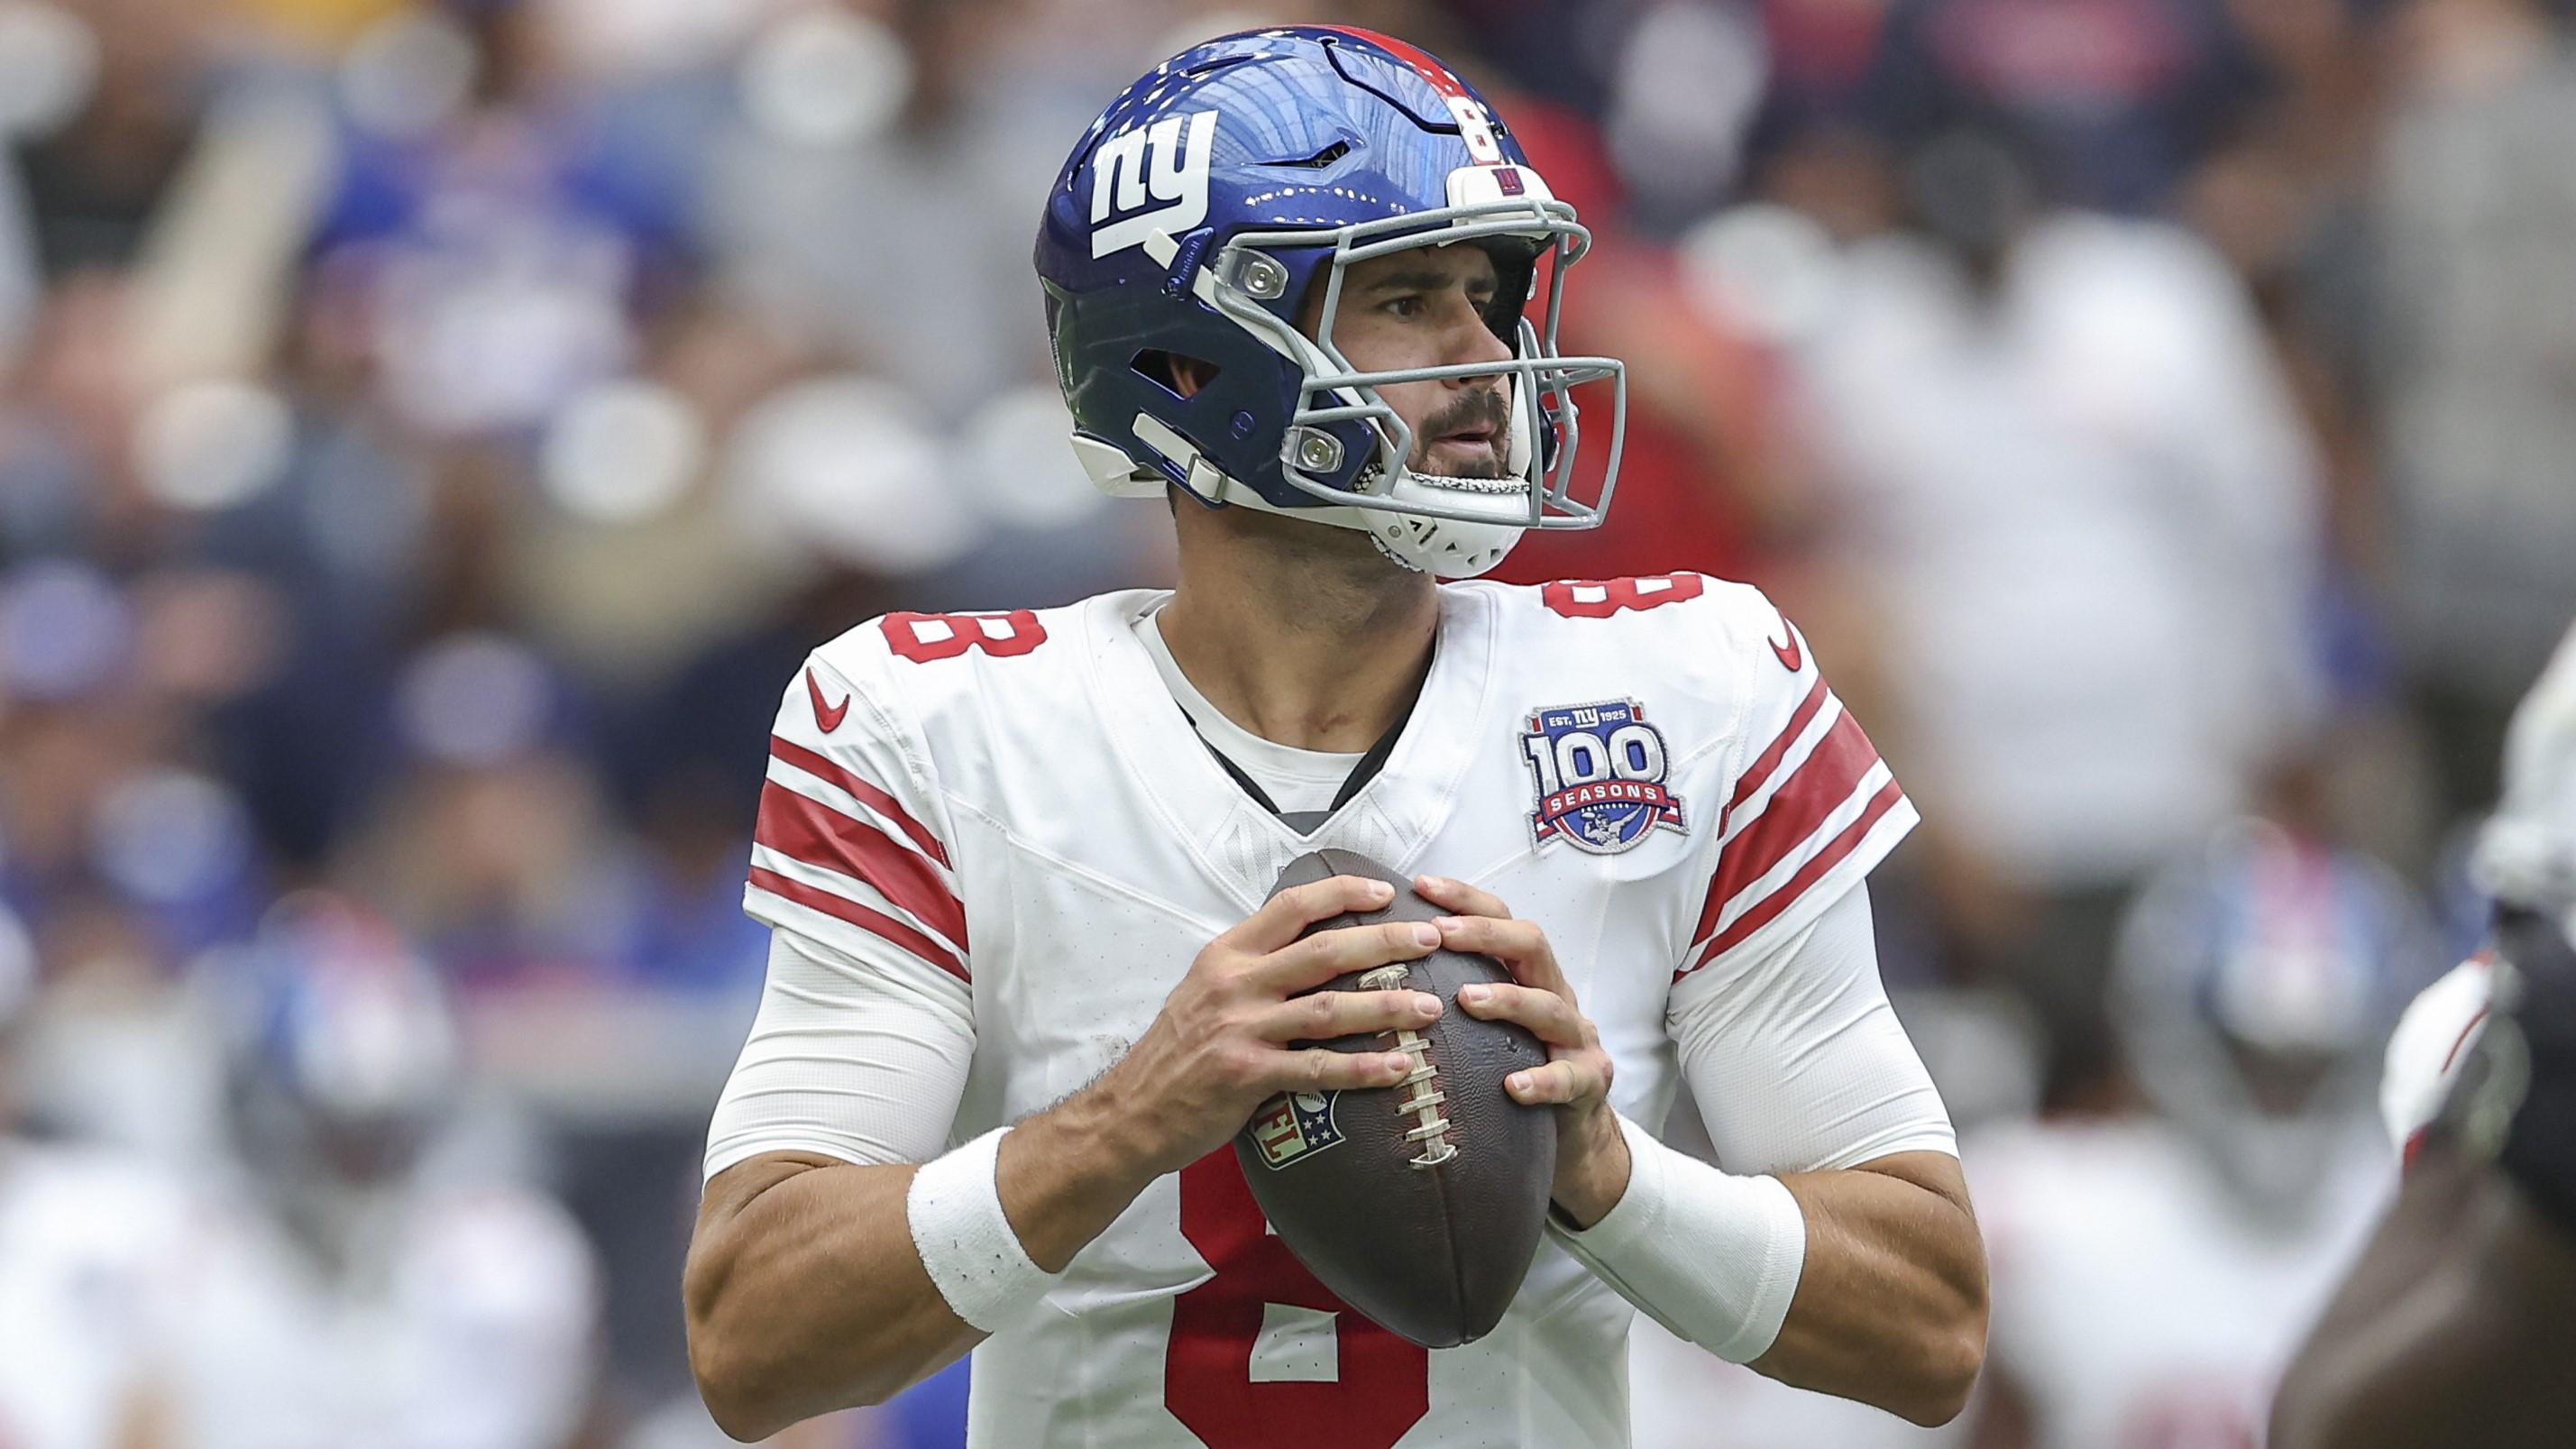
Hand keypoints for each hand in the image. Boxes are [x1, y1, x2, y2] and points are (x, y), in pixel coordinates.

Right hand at [1092, 874, 1446, 1178]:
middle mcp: (1235, 984)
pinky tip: (1400, 1067)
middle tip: (1430, 940)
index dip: (1343, 895)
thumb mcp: (1205, 989)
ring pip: (1329, 1009)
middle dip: (1384, 942)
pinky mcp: (1248, 1075)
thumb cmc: (1179, 1050)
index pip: (1292, 908)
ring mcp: (1241, 1029)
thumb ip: (1254, 965)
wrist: (1134, 1111)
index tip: (1387, 893)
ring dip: (1386, 1006)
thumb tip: (1312, 944)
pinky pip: (1318, 1069)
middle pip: (1324, 952)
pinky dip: (1364, 1068)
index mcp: (1227, 954)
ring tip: (1428, 1007)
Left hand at [1416, 874, 1629, 1228]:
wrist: (1573, 1133)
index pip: (1501, 918)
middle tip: (1441, 935)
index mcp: (1528, 974)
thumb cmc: (1516, 1064)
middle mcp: (1556, 995)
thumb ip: (1452, 990)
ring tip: (1467, 1000)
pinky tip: (1513, 1085)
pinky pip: (1569, 1079)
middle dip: (1486, 934)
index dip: (1464, 899)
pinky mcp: (1588, 1083)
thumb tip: (1377, 965)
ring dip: (1508, 999)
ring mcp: (1576, 1039)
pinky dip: (1542, 1080)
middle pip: (1532, 945)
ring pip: (1551, 1007)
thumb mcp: (1487, 1022)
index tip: (1420, 887)